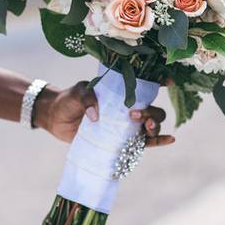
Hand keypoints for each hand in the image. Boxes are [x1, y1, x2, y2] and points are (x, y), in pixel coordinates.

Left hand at [34, 80, 175, 147]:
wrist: (54, 119)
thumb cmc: (68, 100)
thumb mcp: (77, 93)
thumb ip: (87, 99)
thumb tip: (96, 117)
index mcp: (120, 92)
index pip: (145, 85)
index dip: (160, 82)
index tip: (170, 81)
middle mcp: (127, 108)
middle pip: (153, 109)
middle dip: (152, 113)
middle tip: (136, 116)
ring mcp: (125, 126)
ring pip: (151, 126)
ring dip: (155, 127)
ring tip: (146, 128)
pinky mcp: (121, 142)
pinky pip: (143, 143)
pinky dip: (157, 142)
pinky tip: (170, 139)